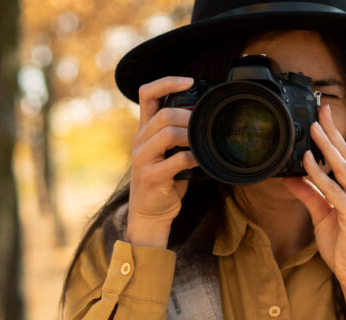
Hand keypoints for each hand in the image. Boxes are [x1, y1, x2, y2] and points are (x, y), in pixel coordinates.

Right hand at [127, 76, 199, 247]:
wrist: (150, 214)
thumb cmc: (165, 181)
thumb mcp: (168, 153)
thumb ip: (179, 135)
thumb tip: (205, 118)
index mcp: (144, 131)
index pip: (146, 94)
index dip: (167, 82)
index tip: (190, 81)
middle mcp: (140, 141)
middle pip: (163, 114)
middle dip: (189, 115)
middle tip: (204, 123)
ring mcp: (143, 159)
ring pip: (168, 133)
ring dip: (191, 135)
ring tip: (202, 142)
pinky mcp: (152, 177)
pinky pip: (177, 160)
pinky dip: (194, 158)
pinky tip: (201, 161)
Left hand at [283, 104, 345, 319]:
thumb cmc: (344, 249)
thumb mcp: (322, 217)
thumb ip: (309, 195)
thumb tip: (289, 178)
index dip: (336, 137)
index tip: (324, 117)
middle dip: (333, 132)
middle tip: (321, 110)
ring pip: (343, 169)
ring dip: (327, 146)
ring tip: (313, 128)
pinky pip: (335, 191)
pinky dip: (320, 175)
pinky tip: (308, 161)